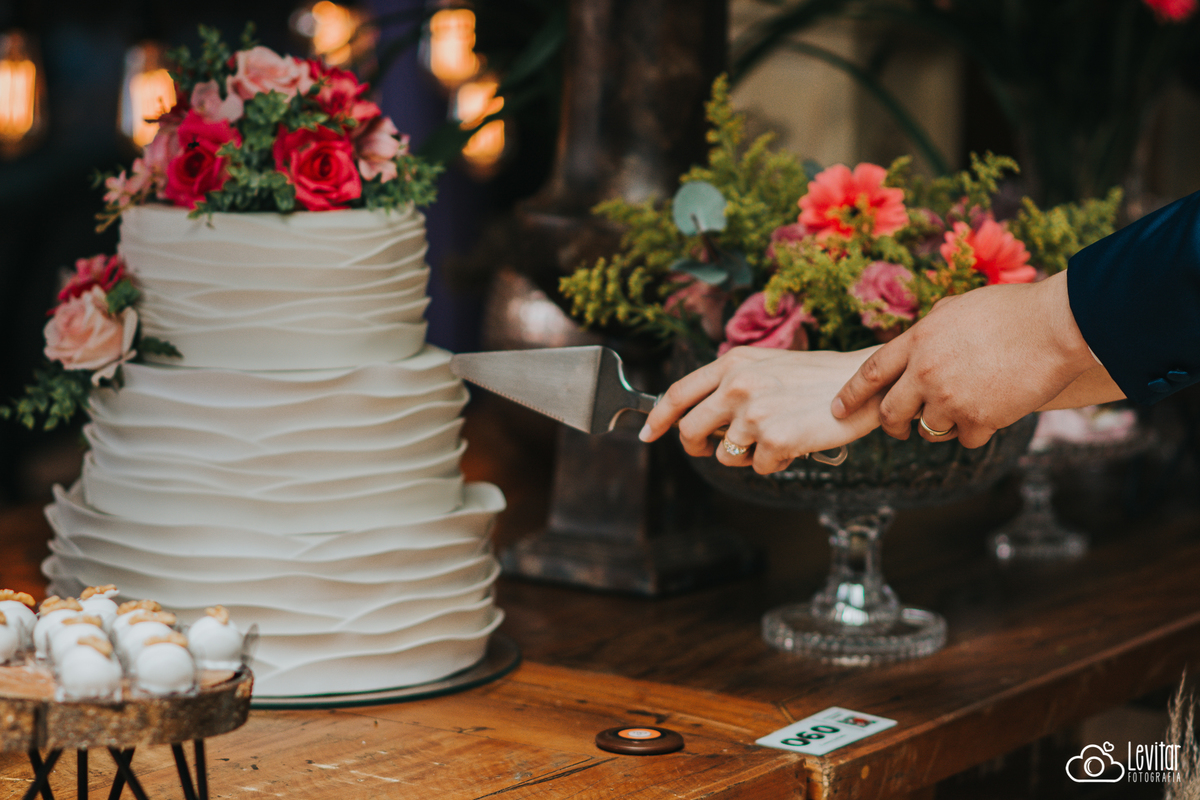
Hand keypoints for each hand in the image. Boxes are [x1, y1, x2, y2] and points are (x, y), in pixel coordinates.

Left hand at [639, 346, 882, 473]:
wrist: (864, 384)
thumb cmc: (817, 377)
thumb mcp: (767, 365)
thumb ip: (731, 383)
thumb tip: (699, 413)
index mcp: (732, 365)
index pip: (677, 393)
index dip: (658, 417)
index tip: (648, 433)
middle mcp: (737, 386)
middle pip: (690, 431)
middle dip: (698, 446)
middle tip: (715, 449)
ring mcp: (755, 413)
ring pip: (726, 455)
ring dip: (747, 455)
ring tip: (775, 438)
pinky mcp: (776, 439)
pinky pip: (760, 468)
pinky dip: (776, 463)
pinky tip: (796, 444)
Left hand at [831, 272, 1097, 447]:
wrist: (1056, 325)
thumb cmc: (1012, 310)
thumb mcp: (957, 308)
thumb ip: (929, 329)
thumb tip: (916, 344)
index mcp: (917, 341)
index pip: (871, 372)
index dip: (851, 394)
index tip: (838, 408)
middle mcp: (925, 372)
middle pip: (890, 412)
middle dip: (891, 425)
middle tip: (898, 429)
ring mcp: (949, 398)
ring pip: (928, 429)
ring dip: (941, 425)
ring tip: (962, 410)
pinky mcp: (978, 419)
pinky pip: (964, 439)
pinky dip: (975, 432)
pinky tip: (991, 414)